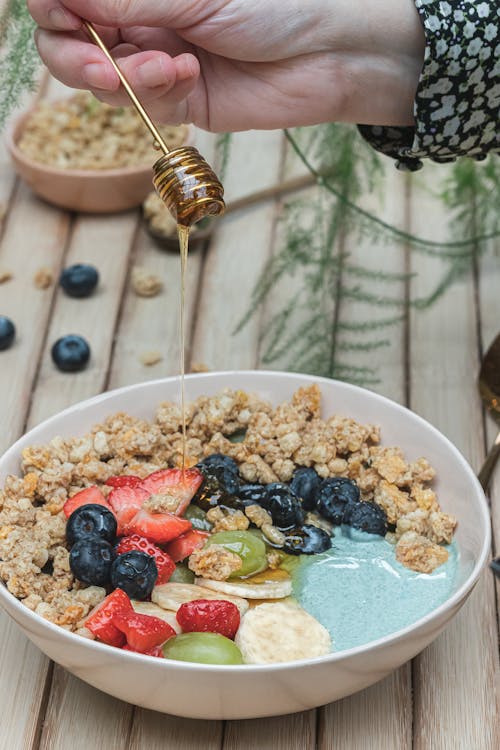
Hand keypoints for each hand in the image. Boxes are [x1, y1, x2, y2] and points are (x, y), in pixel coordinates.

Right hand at [28, 0, 424, 130]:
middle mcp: (140, 20)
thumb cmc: (270, 5)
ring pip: (103, 81)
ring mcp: (157, 62)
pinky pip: (144, 105)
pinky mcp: (180, 102)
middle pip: (70, 44)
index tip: (59, 15)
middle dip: (75, 57)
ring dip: (122, 78)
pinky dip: (158, 93)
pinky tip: (189, 76)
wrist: (325, 53)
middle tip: (100, 66)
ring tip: (165, 67)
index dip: (51, 9)